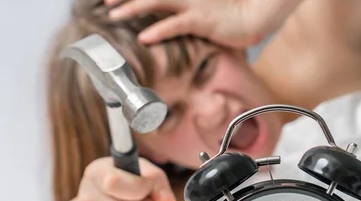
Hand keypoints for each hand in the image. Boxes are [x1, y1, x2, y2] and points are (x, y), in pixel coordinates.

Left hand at [104, 0, 302, 47]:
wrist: (256, 16)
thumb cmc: (231, 15)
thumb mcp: (204, 10)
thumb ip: (184, 14)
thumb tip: (166, 22)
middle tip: (104, 1)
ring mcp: (194, 5)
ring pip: (157, 2)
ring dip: (133, 8)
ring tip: (113, 16)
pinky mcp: (202, 20)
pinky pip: (176, 24)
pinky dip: (158, 30)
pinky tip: (144, 38)